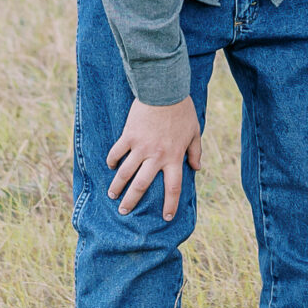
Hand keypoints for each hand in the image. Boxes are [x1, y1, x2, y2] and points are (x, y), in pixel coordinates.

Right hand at [106, 95, 202, 221]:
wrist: (164, 90)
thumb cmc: (182, 110)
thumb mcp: (194, 131)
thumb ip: (195, 151)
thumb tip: (196, 168)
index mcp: (173, 157)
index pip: (172, 187)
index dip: (170, 204)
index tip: (167, 217)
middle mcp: (156, 156)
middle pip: (142, 185)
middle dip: (132, 201)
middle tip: (125, 211)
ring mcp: (140, 147)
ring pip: (125, 173)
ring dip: (117, 186)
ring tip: (112, 195)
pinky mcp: (129, 136)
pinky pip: (117, 152)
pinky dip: (112, 160)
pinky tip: (110, 166)